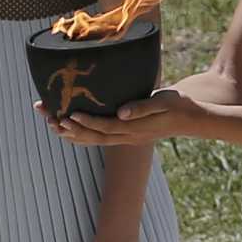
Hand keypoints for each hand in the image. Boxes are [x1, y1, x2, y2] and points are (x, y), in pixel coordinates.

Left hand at [57, 87, 191, 147]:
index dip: (87, 122)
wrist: (189, 119)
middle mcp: (127, 137)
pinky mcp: (126, 135)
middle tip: (52, 120)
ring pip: (94, 140)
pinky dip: (82, 135)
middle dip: (72, 129)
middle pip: (94, 137)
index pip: (106, 126)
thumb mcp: (162, 102)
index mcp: (135, 128)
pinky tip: (69, 129)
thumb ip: (141, 107)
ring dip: (72, 134)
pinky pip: (99, 139)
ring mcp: (126, 138)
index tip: (70, 113)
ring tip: (52, 124)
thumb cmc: (177, 106)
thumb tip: (121, 112)